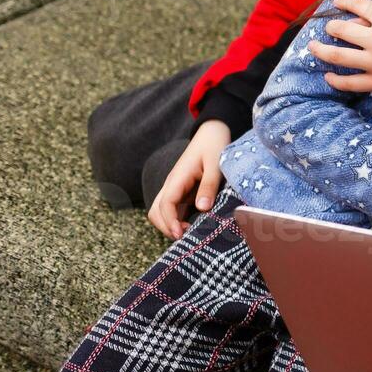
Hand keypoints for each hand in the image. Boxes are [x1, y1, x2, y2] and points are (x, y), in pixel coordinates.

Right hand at [148, 120, 230, 239]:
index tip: (181, 234)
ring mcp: (175, 189)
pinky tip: (193, 225)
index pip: (165, 204)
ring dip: (170, 224)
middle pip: (156, 212)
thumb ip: (209, 185)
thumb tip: (202, 208)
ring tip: (190, 233)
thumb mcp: (216, 164)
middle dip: (167, 227)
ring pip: (161, 212)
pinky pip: (173, 209)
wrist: (212, 132)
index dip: (170, 222)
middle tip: (187, 238)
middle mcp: (172, 185)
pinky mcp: (182, 191)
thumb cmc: (214, 145)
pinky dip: (177, 220)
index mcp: (178, 178)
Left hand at [308, 0, 371, 94]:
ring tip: (313, 47)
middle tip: (328, 28)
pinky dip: (334, 79)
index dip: (343, 1)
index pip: (356, 5)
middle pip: (340, 30)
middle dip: (330, 27)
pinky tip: (328, 75)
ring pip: (337, 56)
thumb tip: (353, 22)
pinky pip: (349, 82)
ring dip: (321, 50)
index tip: (336, 3)